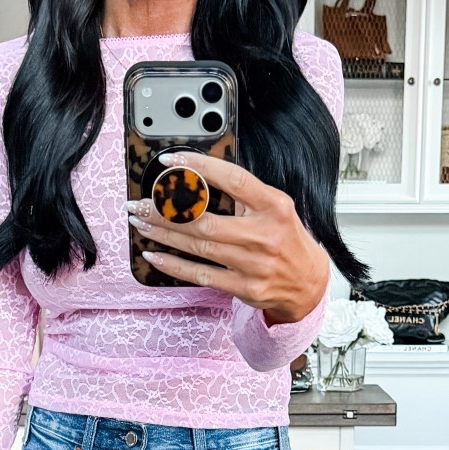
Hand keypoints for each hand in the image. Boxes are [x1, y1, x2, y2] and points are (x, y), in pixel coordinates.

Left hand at [129, 152, 330, 323]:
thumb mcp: (276, 208)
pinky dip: (173, 265)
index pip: (232, 179)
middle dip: (165, 211)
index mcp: (273, 206)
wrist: (308, 283)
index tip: (171, 161)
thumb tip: (197, 178)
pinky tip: (155, 256)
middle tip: (140, 204)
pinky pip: (200, 274)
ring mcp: (253, 264)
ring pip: (198, 246)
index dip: (199, 168)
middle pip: (204, 220)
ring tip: (141, 223)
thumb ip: (244, 194)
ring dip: (163, 234)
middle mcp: (263, 235)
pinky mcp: (244, 287)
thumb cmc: (286, 239)